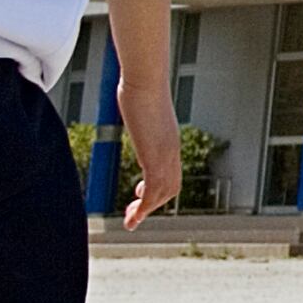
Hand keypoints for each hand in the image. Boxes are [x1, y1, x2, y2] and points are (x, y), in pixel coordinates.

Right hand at [116, 90, 181, 223]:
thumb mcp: (140, 104)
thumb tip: (130, 93)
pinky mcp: (156, 156)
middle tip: (133, 216)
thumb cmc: (140, 86)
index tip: (140, 196)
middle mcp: (172, 150)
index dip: (158, 189)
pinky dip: (145, 207)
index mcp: (169, 140)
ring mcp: (166, 154)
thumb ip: (138, 108)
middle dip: (153, 204)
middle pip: (171, 186)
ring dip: (147, 211)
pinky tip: (133, 214)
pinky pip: (155, 189)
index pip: (170, 172)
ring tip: (130, 222)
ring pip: (165, 192)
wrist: (145, 80)